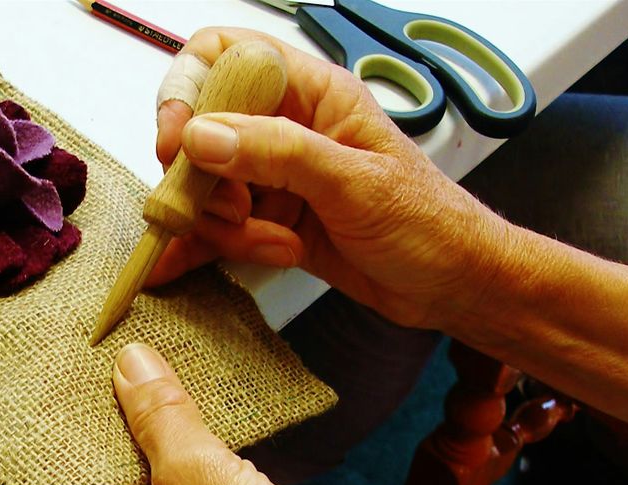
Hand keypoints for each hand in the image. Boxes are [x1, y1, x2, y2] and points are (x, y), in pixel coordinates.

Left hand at [51, 343, 396, 484]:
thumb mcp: (199, 475)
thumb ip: (159, 414)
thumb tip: (129, 359)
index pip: (61, 464)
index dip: (73, 407)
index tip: (75, 348)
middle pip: (105, 469)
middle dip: (121, 413)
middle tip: (120, 338)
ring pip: (150, 479)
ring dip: (163, 432)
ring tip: (160, 359)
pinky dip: (194, 458)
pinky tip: (201, 411)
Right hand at [148, 28, 513, 329]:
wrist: (453, 285)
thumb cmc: (428, 223)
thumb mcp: (355, 183)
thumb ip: (278, 153)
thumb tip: (203, 135)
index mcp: (312, 94)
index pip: (224, 55)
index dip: (188, 89)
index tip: (180, 143)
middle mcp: (286, 129)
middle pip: (200, 130)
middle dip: (203, 179)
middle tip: (233, 212)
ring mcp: (276, 178)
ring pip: (206, 189)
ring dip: (225, 228)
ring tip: (279, 247)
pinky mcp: (273, 223)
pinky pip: (218, 229)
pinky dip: (197, 249)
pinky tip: (173, 268)